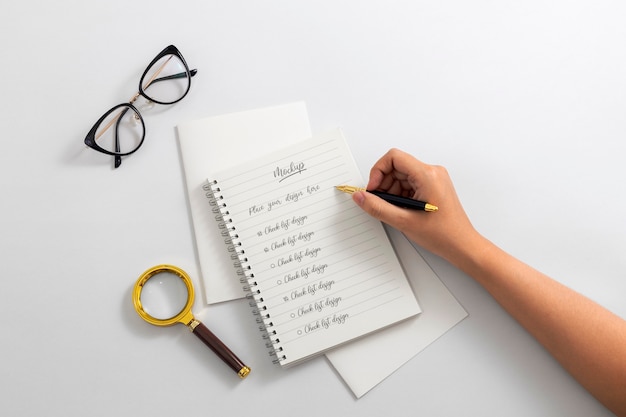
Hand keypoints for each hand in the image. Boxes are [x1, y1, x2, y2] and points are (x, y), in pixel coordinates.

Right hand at [353, 148, 481, 264]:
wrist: (462, 245)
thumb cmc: (442, 234)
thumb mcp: (403, 221)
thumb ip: (377, 207)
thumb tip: (360, 196)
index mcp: (427, 175)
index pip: (394, 157)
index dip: (378, 171)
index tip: (372, 188)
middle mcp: (432, 172)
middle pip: (396, 166)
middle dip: (383, 183)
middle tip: (380, 202)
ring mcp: (434, 178)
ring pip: (401, 176)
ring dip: (392, 190)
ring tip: (394, 209)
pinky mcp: (433, 186)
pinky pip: (410, 183)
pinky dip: (400, 194)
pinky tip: (402, 209)